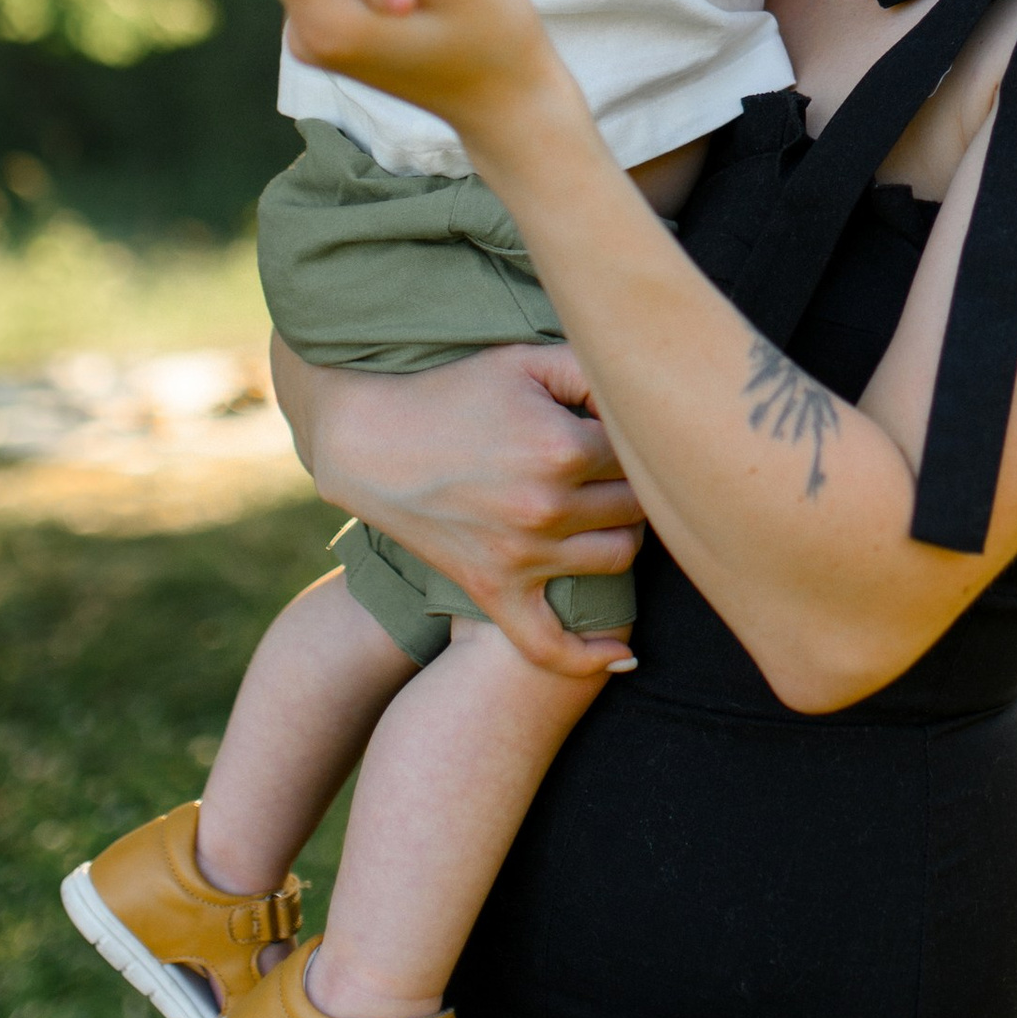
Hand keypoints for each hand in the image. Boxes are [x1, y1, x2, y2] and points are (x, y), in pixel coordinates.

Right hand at [275, 337, 647, 680]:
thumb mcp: (527, 359)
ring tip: (609, 513)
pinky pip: (548, 643)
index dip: (636, 437)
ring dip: (622, 535)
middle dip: (637, 485)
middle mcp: (547, 508)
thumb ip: (594, 368)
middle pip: (637, 506)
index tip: (617, 428)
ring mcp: (521, 557)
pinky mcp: (493, 590)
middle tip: (618, 469)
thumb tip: (645, 398)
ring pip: (618, 559)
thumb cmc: (454, 391)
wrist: (371, 442)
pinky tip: (623, 658)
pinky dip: (587, 656)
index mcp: (562, 449)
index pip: (640, 454)